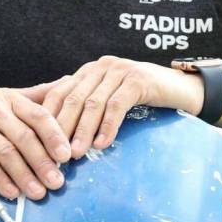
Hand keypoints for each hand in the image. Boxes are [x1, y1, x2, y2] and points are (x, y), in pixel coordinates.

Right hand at [0, 85, 71, 200]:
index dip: (54, 136)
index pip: (38, 115)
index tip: (67, 156)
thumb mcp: (2, 96)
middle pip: (24, 137)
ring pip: (5, 152)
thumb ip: (34, 95)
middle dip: (43, 162)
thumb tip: (67, 83)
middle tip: (57, 182)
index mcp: (9, 98)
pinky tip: (10, 191)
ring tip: (37, 193)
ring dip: (24, 175)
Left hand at [24, 56, 202, 158]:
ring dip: (82, 131)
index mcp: (88, 71)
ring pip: (93, 103)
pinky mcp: (138, 79)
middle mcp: (100, 67)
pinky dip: (108, 126)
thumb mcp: (110, 101)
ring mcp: (119, 70)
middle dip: (60, 128)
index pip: (58, 93)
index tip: (39, 146)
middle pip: (72, 99)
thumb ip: (87, 109)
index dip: (47, 119)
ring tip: (75, 154)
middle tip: (53, 155)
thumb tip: (56, 137)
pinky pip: (117, 105)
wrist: (182, 89)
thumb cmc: (143, 99)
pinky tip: (102, 144)